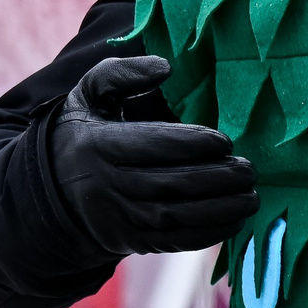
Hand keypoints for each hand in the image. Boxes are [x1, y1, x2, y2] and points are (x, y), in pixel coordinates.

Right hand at [47, 56, 258, 257]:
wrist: (55, 187)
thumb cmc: (87, 131)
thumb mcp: (89, 95)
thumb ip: (121, 73)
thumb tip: (164, 66)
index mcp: (95, 145)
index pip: (149, 145)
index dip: (190, 144)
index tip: (225, 141)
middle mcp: (104, 185)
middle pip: (167, 184)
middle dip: (215, 179)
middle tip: (249, 170)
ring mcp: (116, 218)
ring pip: (173, 216)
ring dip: (220, 209)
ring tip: (251, 196)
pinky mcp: (129, 241)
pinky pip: (172, 241)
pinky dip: (208, 234)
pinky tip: (236, 220)